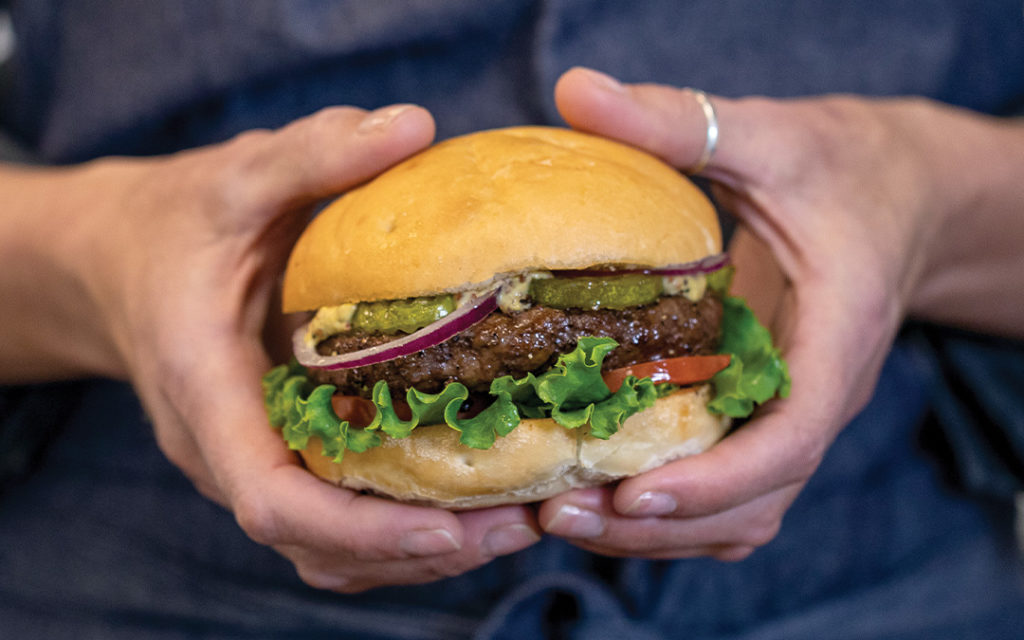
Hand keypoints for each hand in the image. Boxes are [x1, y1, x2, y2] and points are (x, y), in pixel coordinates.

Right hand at [59, 105, 540, 590]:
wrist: (118, 259)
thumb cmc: (171, 222)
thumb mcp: (234, 176)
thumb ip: (313, 153)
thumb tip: (415, 127)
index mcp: (207, 395)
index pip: (271, 501)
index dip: (361, 531)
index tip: (449, 530)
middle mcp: (229, 450)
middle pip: (320, 545)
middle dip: (418, 551)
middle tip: (520, 524)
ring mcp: (254, 462)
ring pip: (332, 550)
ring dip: (420, 551)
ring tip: (513, 522)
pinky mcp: (281, 455)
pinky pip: (337, 520)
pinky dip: (400, 527)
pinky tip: (470, 501)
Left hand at [537, 67, 962, 558]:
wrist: (905, 194)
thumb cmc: (846, 166)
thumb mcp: (768, 134)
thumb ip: (680, 119)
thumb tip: (576, 91)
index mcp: (837, 337)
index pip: (792, 439)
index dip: (715, 481)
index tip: (634, 493)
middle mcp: (818, 395)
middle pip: (752, 501)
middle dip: (658, 523)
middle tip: (557, 515)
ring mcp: (793, 413)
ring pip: (738, 511)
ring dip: (656, 530)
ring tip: (560, 516)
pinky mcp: (766, 413)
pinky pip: (729, 488)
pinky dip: (670, 510)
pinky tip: (596, 489)